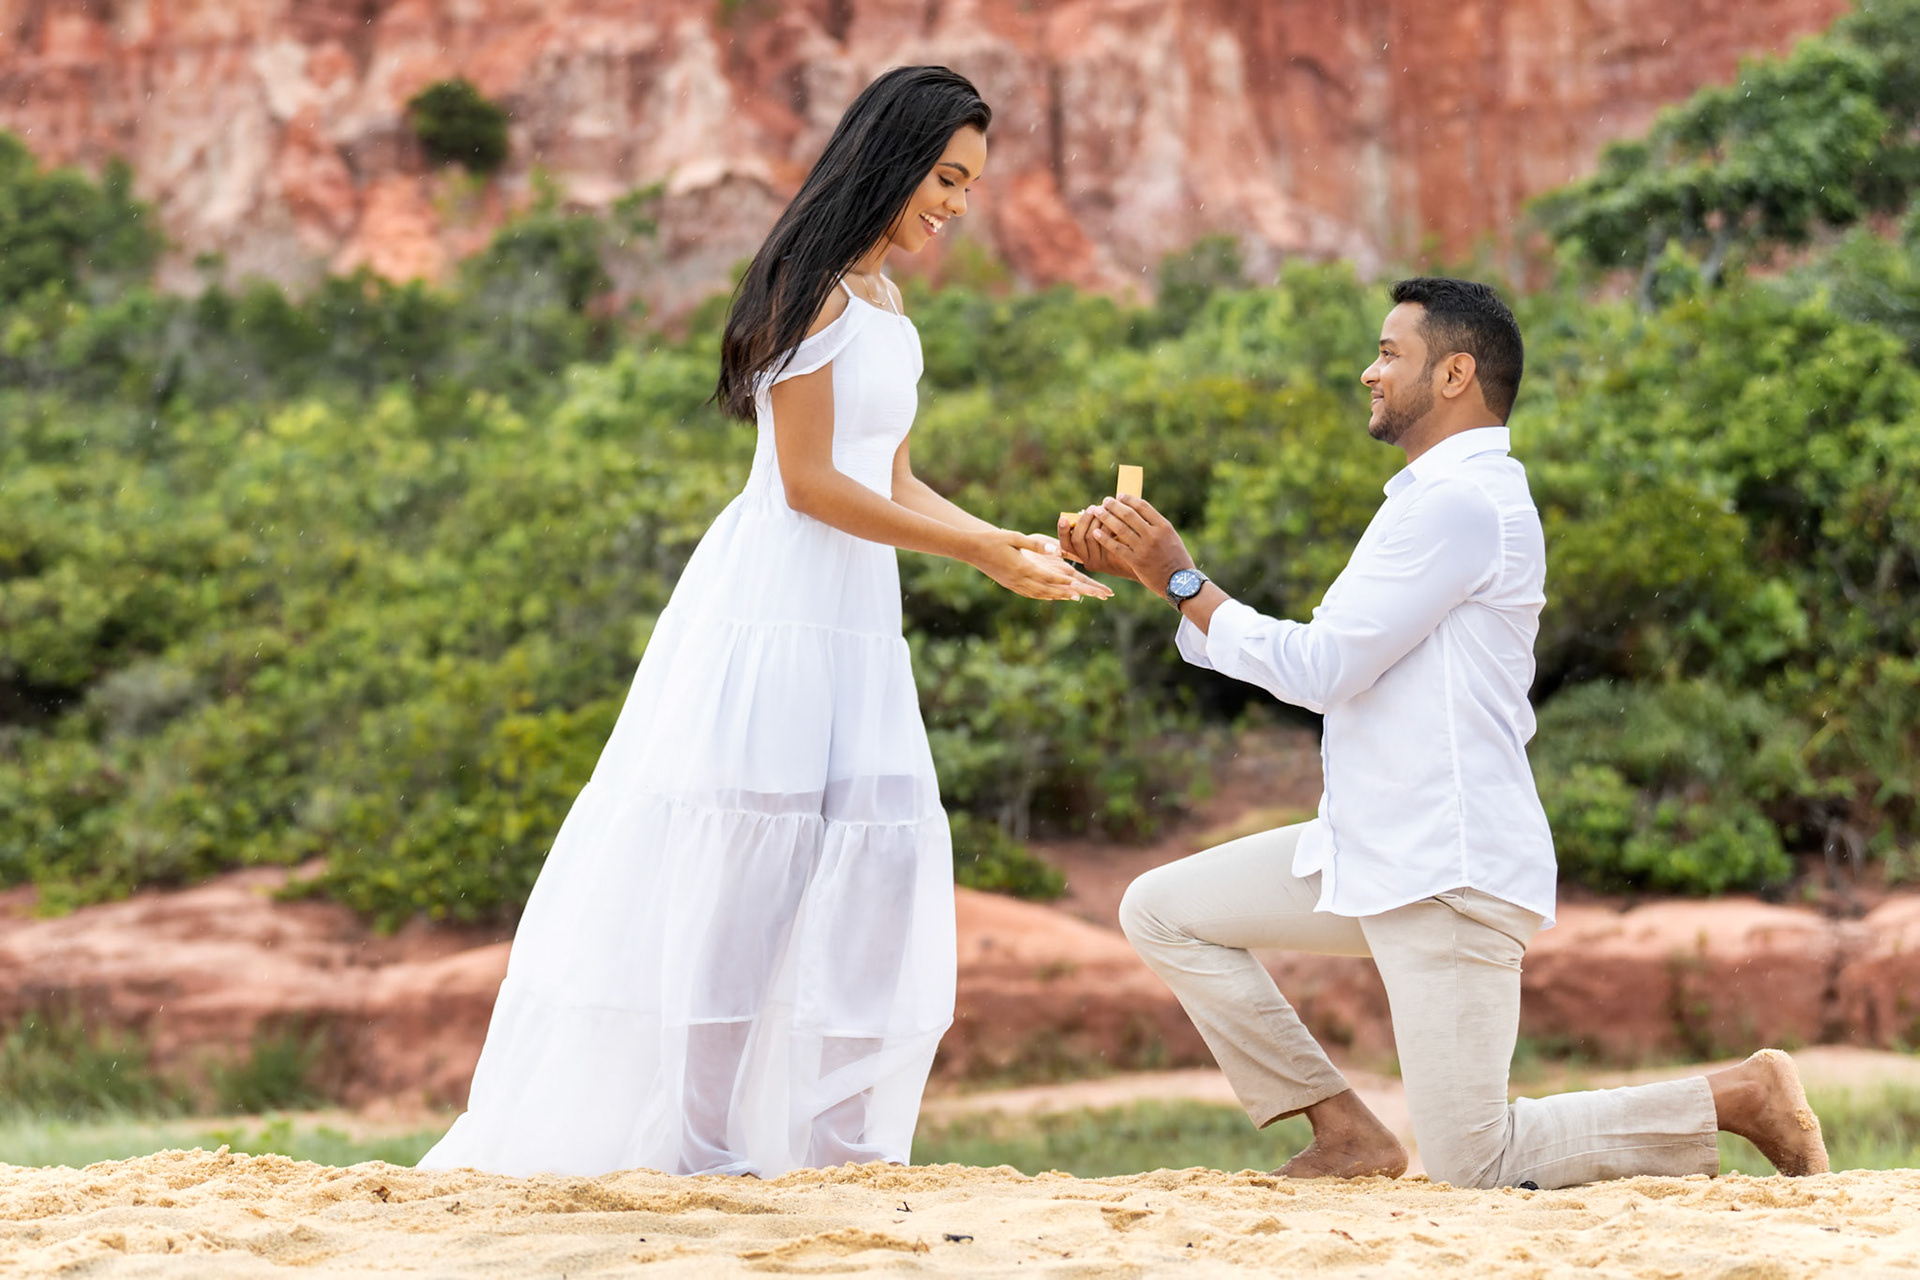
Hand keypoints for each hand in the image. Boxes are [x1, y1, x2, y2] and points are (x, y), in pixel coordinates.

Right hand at [969, 529, 1114, 601]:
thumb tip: (1053, 549)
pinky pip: (1028, 593)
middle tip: (1079, 596)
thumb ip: (1034, 544)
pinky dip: (1041, 595)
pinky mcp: (1009, 585)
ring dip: (1054, 596)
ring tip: (1069, 597)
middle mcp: (1018, 579)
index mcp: (1021, 567)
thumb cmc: (993, 539)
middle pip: (1045, 589)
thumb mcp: (1014, 537)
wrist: (971, 549)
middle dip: (1062, 592)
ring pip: (1037, 594)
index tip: (1075, 582)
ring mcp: (1013, 584)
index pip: (1046, 577)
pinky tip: (1049, 595)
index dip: (1062, 580)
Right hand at [1057, 510, 1139, 582]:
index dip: (1062, 531)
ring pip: (1091, 536)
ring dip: (1097, 519)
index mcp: (1083, 556)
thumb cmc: (1123, 544)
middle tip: (1093, 507)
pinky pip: (1105, 538)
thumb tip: (1090, 510)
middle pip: (1077, 538)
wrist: (1144, 561)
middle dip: (1084, 520)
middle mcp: (1088, 561)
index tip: (1064, 518)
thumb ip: (1094, 529)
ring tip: (1105, 508)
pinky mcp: (1112, 559)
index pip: (1066, 545)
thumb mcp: (1105, 538)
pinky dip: (1108, 524)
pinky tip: (1115, 517)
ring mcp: (1100, 562)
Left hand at [1087, 496, 1194, 593]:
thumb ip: (1156, 526)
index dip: (1129, 499)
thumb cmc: (1176, 559)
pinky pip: (1116, 547)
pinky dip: (1104, 538)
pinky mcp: (1136, 561)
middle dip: (1114, 506)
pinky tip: (1095, 533)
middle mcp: (1154, 535)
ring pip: (1120, 528)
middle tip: (1105, 500)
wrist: (1181, 582)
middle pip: (1129, 515)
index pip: (1143, 506)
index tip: (1119, 495)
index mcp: (1164, 526)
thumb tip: (1138, 513)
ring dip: (1106, 518)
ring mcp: (1144, 548)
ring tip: (1097, 511)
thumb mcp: (1171, 537)